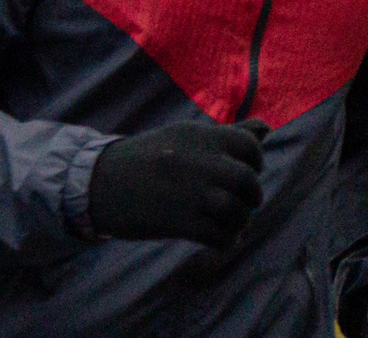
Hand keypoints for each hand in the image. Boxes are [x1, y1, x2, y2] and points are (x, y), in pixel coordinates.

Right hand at [85, 119, 267, 247]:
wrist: (99, 182)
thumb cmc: (147, 159)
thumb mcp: (183, 137)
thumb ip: (226, 135)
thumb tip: (267, 128)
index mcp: (197, 136)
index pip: (249, 146)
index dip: (254, 162)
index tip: (241, 171)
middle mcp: (197, 162)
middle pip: (248, 181)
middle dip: (252, 196)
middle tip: (241, 202)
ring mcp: (189, 193)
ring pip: (239, 212)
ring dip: (239, 222)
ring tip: (226, 221)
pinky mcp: (181, 222)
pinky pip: (223, 237)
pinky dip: (226, 240)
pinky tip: (216, 237)